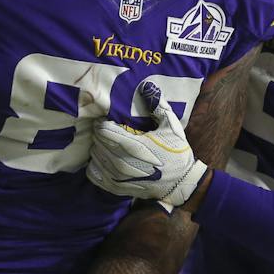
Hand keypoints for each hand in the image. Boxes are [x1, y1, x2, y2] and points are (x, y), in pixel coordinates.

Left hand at [87, 84, 206, 209]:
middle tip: (109, 130)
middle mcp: (122, 162)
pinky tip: (105, 159)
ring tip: (109, 144)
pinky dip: (96, 164)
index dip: (103, 122)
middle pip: (97, 142)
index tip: (109, 120)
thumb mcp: (171, 126)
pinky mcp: (115, 188)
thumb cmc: (176, 152)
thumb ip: (158, 105)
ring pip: (94, 156)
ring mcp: (118, 177)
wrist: (180, 183)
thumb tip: (147, 86)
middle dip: (101, 133)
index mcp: (134, 146)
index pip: (104, 130)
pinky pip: (93, 173)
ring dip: (98, 147)